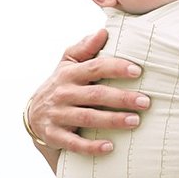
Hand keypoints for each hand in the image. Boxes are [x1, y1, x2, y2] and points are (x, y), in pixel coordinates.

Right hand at [25, 29, 149, 155]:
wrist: (32, 115)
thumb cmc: (61, 85)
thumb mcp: (67, 64)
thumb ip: (84, 47)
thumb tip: (103, 31)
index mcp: (70, 74)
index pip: (95, 67)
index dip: (116, 68)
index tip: (137, 71)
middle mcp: (63, 93)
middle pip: (96, 94)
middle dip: (122, 98)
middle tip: (146, 102)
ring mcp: (58, 115)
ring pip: (88, 118)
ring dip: (113, 120)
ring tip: (135, 121)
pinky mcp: (55, 135)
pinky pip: (74, 143)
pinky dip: (92, 146)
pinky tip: (110, 147)